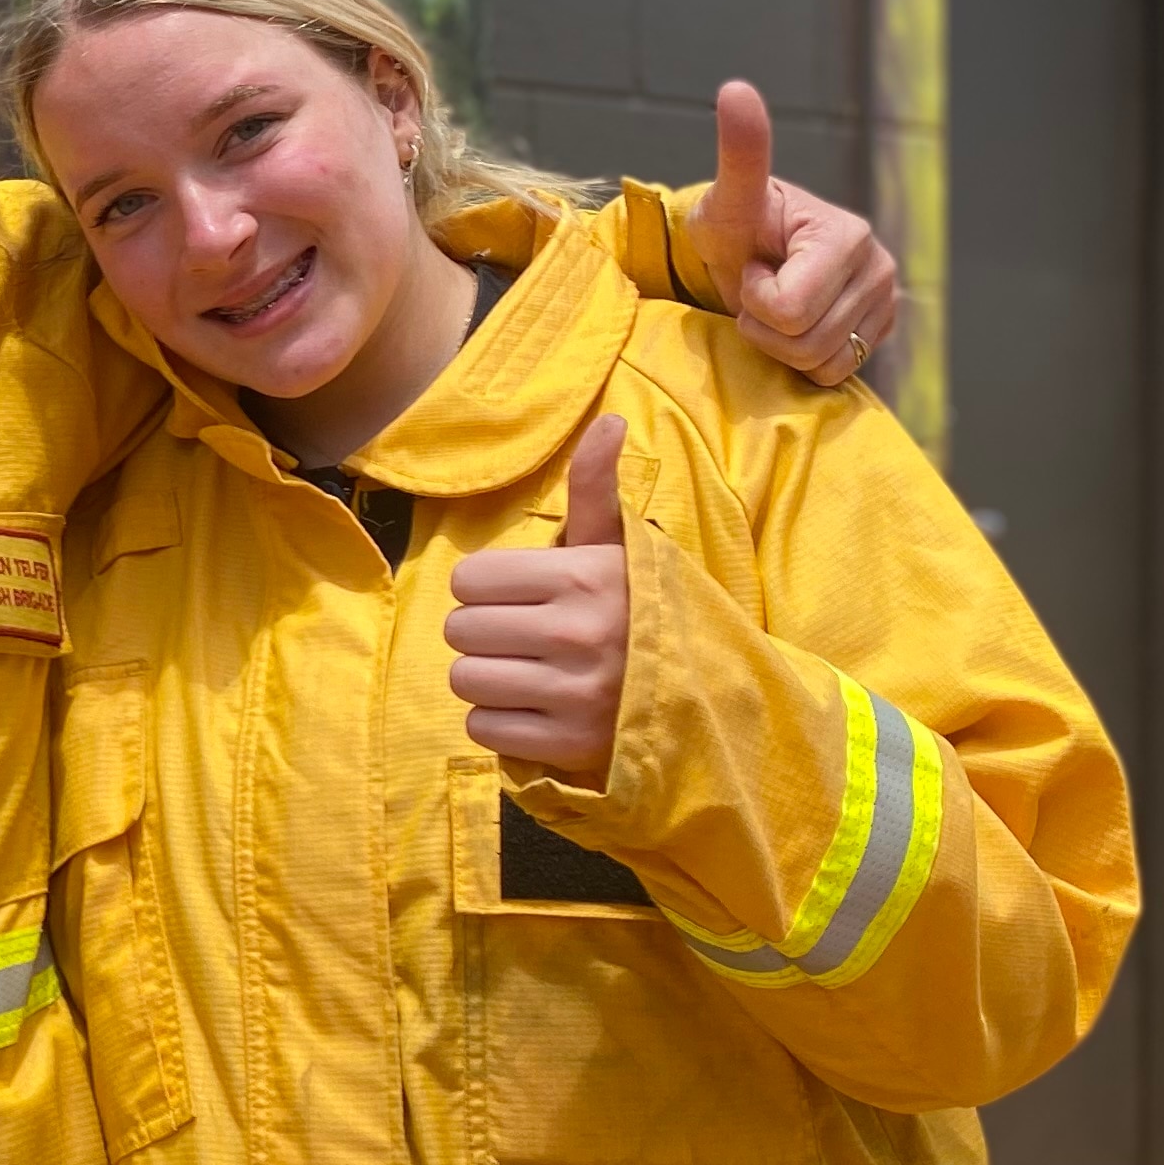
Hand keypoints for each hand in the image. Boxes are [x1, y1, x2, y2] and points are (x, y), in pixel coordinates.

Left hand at [447, 414, 630, 783]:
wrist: (704, 696)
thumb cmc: (642, 613)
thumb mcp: (622, 549)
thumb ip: (597, 488)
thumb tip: (609, 420)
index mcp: (583, 577)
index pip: (470, 580)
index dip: (488, 590)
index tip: (521, 598)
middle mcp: (576, 633)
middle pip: (460, 631)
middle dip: (483, 634)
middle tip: (523, 638)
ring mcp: (572, 693)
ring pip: (465, 679)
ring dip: (488, 679)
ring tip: (529, 674)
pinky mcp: (567, 744)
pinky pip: (482, 728)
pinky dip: (500, 723)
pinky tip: (535, 709)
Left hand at [680, 82, 897, 386]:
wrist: (749, 251)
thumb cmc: (735, 225)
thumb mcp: (727, 197)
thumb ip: (739, 151)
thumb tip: (735, 88)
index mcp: (847, 234)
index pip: (789, 309)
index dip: (755, 299)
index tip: (754, 266)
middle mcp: (880, 265)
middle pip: (806, 341)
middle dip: (765, 325)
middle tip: (759, 290)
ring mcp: (886, 301)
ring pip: (821, 362)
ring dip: (782, 344)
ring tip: (775, 304)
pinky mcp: (880, 331)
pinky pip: (836, 374)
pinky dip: (806, 361)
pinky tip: (797, 324)